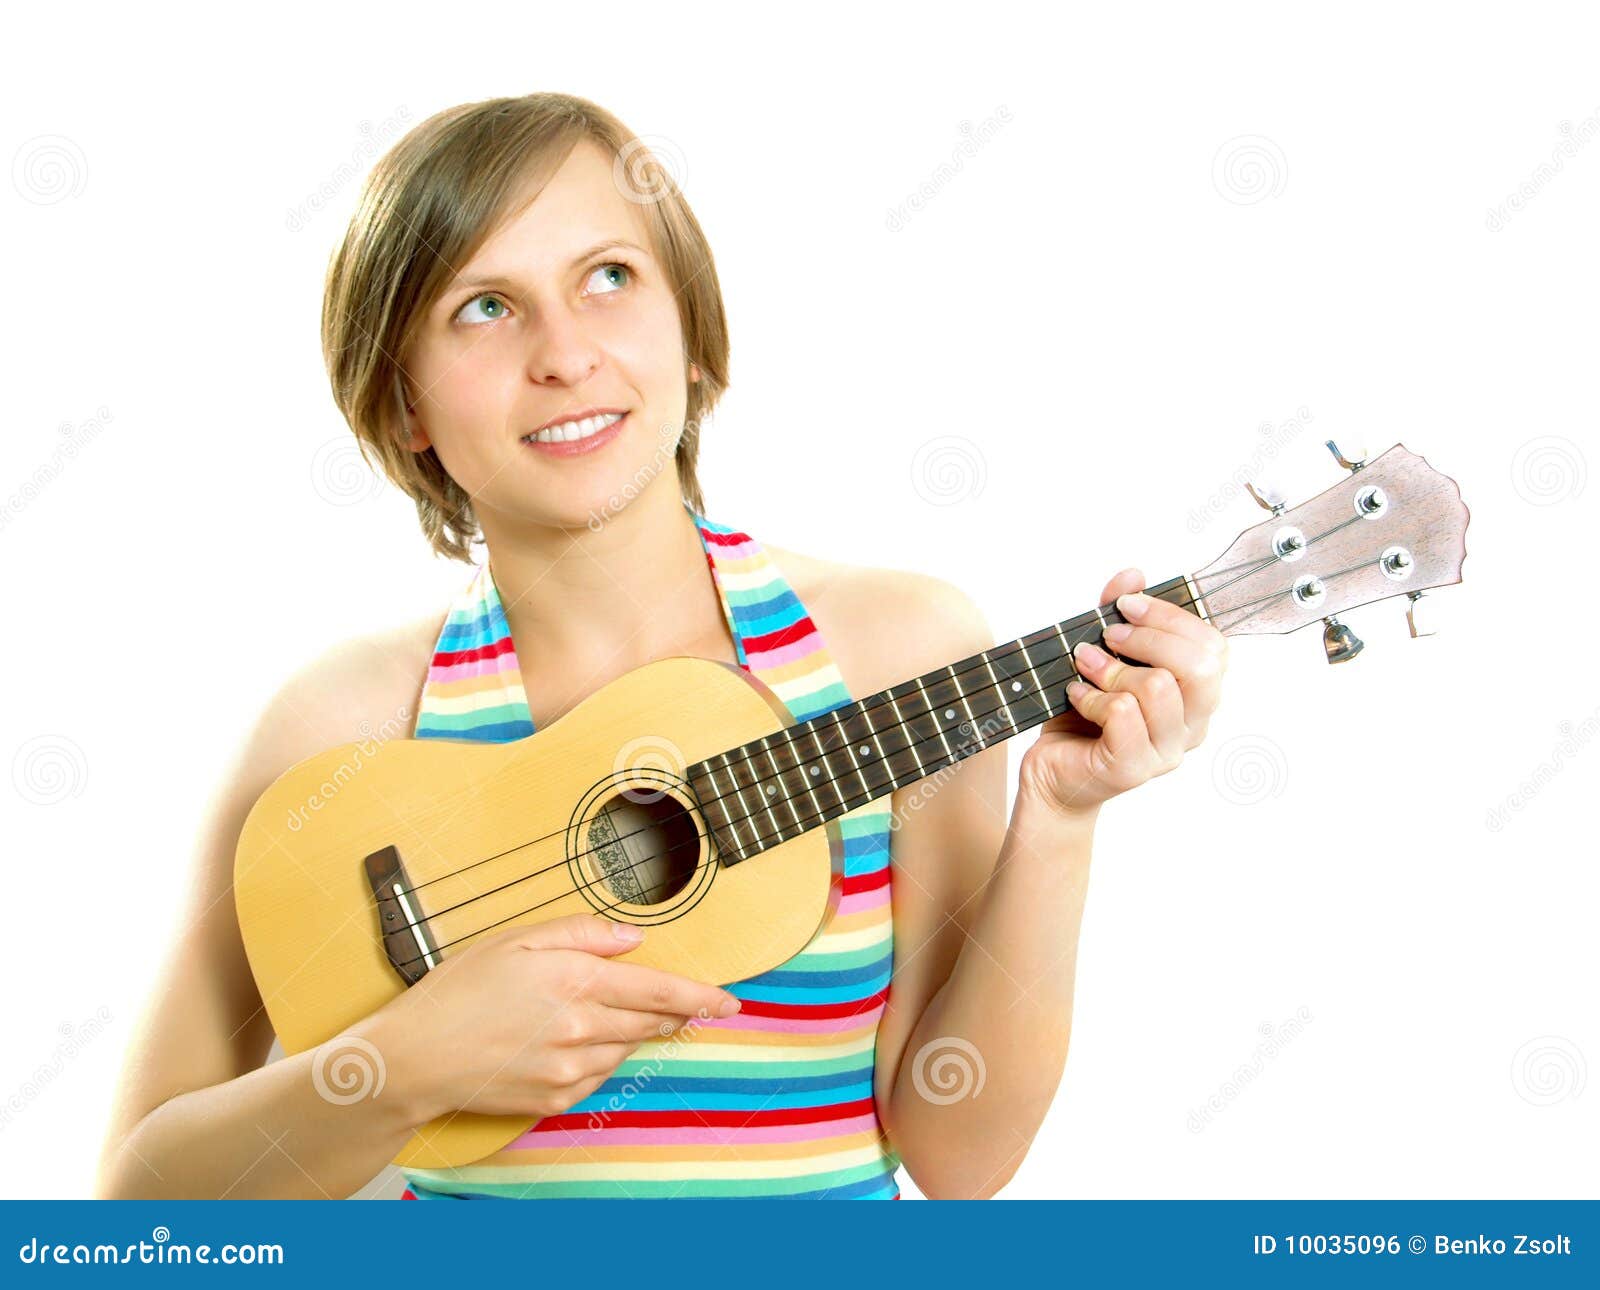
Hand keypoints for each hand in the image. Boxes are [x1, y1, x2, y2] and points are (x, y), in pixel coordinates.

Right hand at [362, 913, 741, 1123]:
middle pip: (652, 1022)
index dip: (702, 997)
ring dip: (628, 1031)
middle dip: (673, 1013)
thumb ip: (581, 933)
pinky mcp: (558, 1097)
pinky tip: (568, 1042)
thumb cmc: (458, 992)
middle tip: (681, 1005)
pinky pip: (599, 1074)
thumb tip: (631, 939)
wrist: (415, 1058)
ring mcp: (572, 1067)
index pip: (660, 990)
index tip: (730, 1002)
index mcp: (577, 981)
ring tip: (589, 1015)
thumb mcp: (516, 939)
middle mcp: (582, 1027)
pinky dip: (598, 1056)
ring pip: (626, 1047)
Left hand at [1018, 567, 1228, 819]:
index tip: (1127, 604)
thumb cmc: (1084, 716)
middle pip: (1201, 666)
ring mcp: (1166, 751)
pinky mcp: (1133, 767)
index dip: (1171, 616)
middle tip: (1109, 635)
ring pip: (1159, 687)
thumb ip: (1120, 616)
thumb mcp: (1103, 656)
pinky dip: (1092, 696)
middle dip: (1149, 637)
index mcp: (1197, 697)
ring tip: (1085, 667)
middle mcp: (1192, 726)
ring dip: (1112, 667)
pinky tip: (1077, 695)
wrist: (1054, 773)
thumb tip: (1133, 575)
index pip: (1214, 647)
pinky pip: (1123, 713)